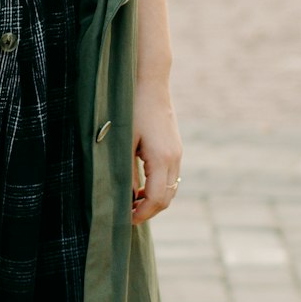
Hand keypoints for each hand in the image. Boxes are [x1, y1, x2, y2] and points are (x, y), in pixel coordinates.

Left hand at [130, 80, 182, 223]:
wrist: (149, 82)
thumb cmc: (131, 109)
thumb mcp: (123, 142)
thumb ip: (125, 172)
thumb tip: (125, 197)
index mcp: (162, 158)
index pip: (157, 199)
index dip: (142, 214)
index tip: (126, 220)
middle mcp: (174, 158)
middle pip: (166, 198)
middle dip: (148, 211)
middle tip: (127, 215)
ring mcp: (177, 152)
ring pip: (171, 188)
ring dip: (154, 199)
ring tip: (131, 202)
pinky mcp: (174, 147)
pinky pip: (170, 176)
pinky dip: (158, 186)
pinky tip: (140, 185)